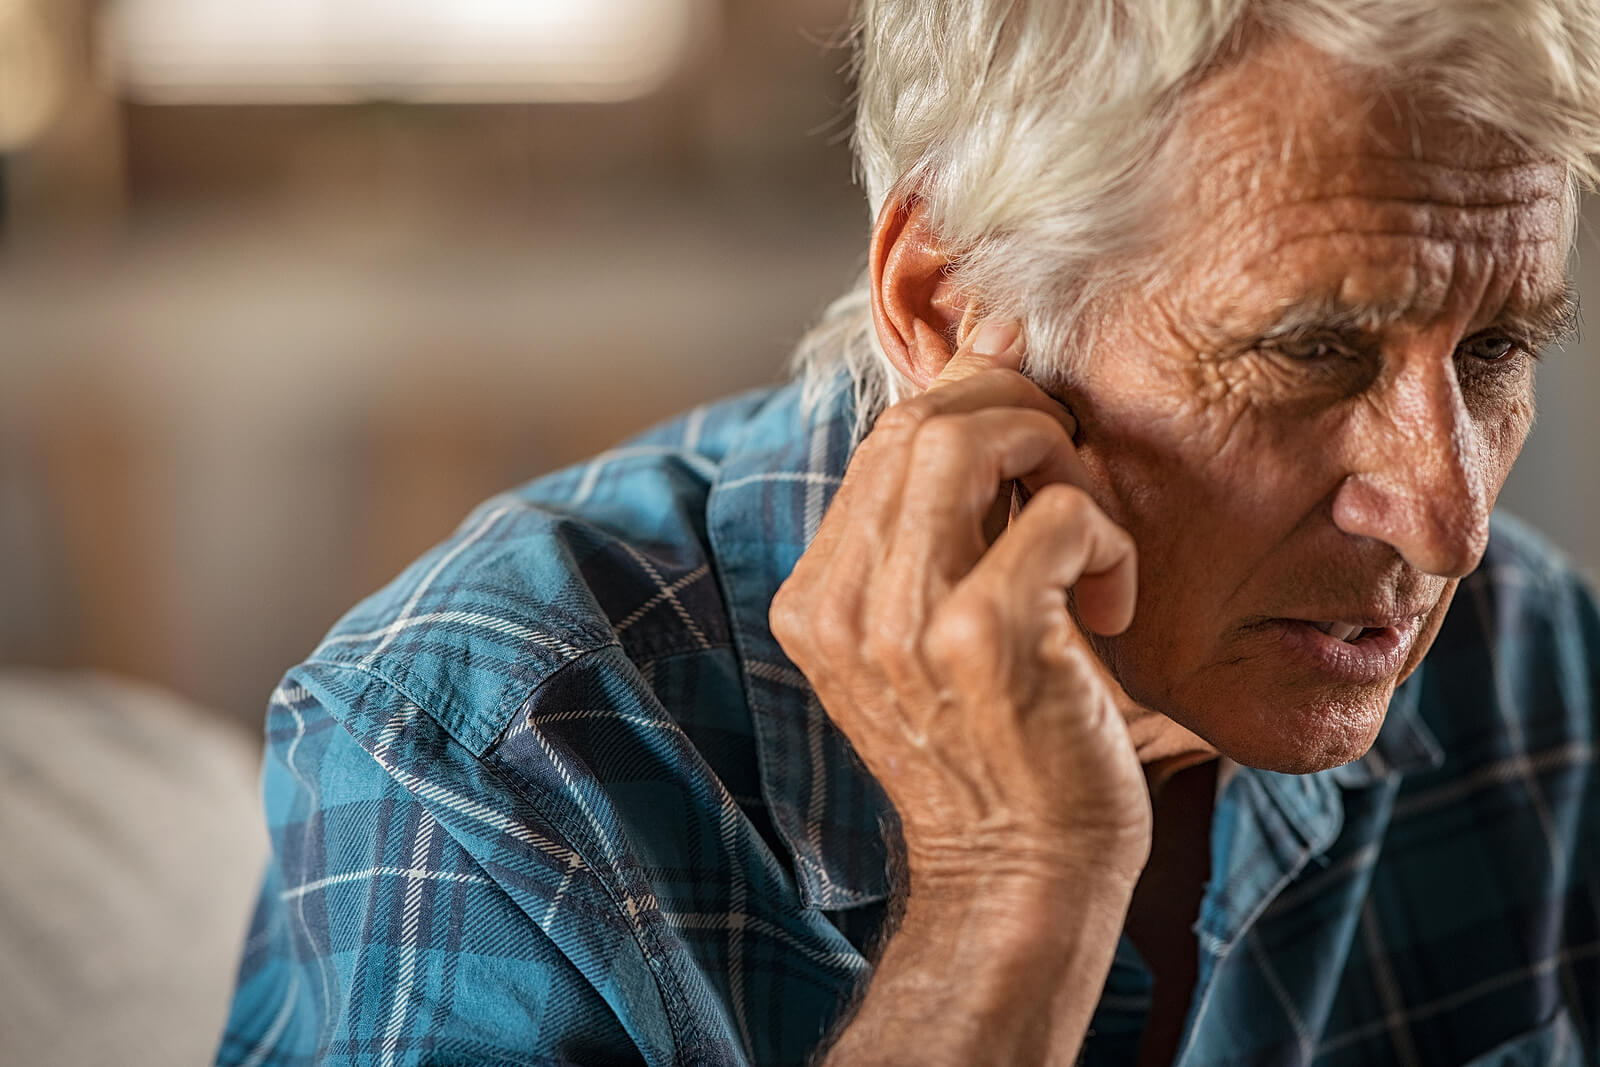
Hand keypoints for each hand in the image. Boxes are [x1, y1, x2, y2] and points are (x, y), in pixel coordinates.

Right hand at [770, 321, 1152, 897]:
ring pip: (973, 437)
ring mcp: (905, 620)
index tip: (1037, 420)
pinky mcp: (984, 639)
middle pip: (920, 418)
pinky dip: (1104, 535)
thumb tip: (988, 351)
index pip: (885, 438)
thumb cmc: (996, 748)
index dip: (972, 400)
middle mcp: (844, 604)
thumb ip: (943, 517)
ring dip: (1057, 460)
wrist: (1018, 878)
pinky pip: (1057, 513)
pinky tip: (1111, 601)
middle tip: (1070, 470)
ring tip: (1088, 533)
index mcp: (819, 598)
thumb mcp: (935, 632)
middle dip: (1018, 412)